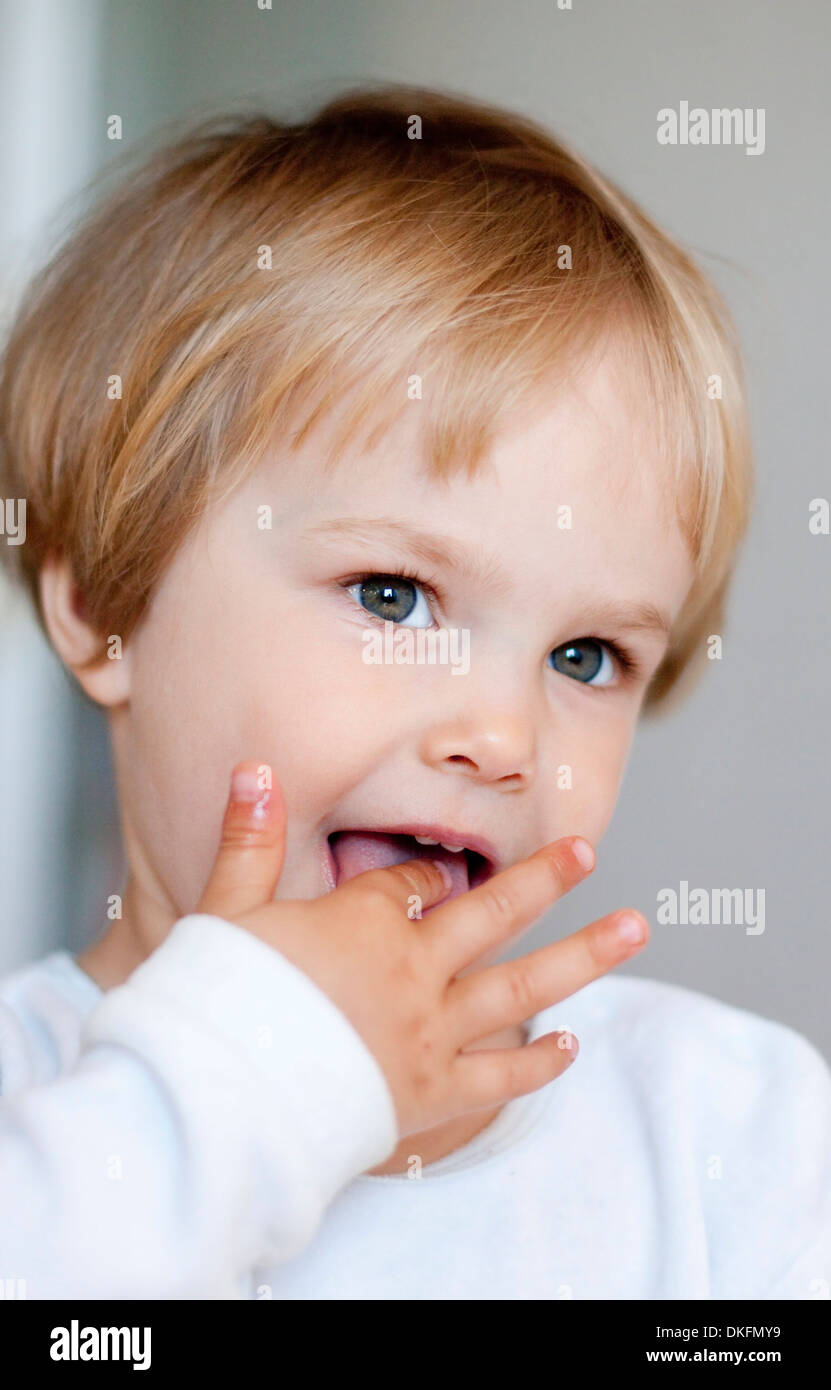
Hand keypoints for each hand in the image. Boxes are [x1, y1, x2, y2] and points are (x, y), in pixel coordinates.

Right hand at [195, 761, 648, 1138]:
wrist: (220, 1104)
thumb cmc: (217, 1003)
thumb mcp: (225, 911)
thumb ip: (249, 840)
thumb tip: (255, 768)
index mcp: (365, 922)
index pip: (409, 888)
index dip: (421, 880)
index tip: (432, 877)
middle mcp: (413, 971)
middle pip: (491, 913)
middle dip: (543, 878)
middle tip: (587, 850)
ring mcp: (430, 1034)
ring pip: (521, 987)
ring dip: (584, 955)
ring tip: (636, 927)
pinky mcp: (432, 1095)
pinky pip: (500, 1079)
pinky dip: (538, 1065)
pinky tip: (572, 1046)